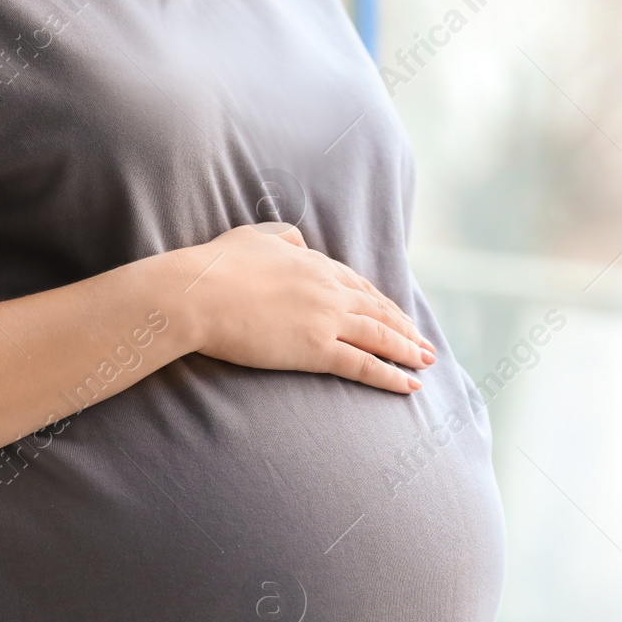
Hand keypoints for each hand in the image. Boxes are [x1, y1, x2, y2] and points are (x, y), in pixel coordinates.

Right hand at [179, 223, 433, 393]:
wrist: (195, 294)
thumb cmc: (214, 267)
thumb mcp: (252, 236)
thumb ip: (281, 236)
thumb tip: (299, 239)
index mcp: (313, 262)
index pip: (357, 284)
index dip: (381, 301)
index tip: (396, 313)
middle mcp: (328, 289)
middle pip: (378, 309)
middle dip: (404, 327)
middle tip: (423, 342)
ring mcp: (325, 319)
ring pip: (380, 336)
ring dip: (407, 351)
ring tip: (426, 362)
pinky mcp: (316, 349)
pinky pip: (364, 365)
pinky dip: (391, 376)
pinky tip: (410, 385)